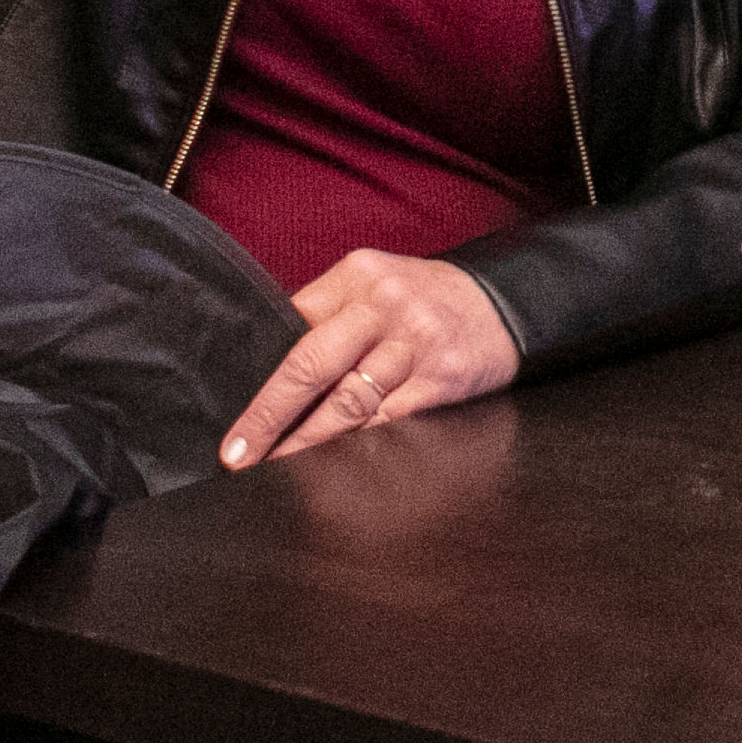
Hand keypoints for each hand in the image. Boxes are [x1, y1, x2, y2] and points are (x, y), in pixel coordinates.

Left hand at [218, 247, 522, 463]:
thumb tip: (268, 364)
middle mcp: (384, 305)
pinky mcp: (440, 380)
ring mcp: (414, 344)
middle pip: (310, 364)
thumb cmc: (426, 300)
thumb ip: (330, 314)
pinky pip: (386, 421)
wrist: (506, 304)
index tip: (235, 412)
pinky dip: (353, 447)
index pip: (291, 325)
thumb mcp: (377, 285)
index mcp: (357, 275)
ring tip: (275, 467)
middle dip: (269, 414)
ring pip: (347, 403)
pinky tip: (330, 466)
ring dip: (306, 442)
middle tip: (239, 453)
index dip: (258, 373)